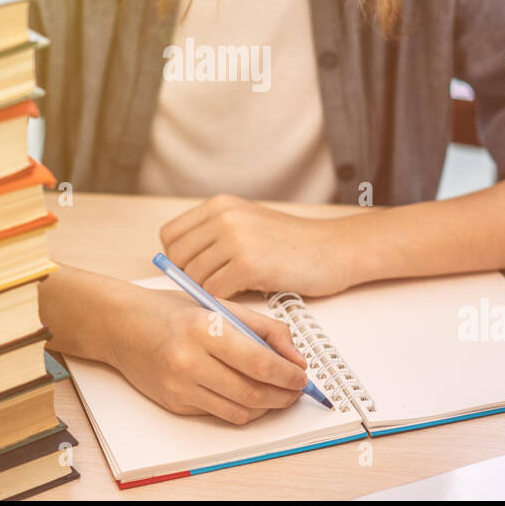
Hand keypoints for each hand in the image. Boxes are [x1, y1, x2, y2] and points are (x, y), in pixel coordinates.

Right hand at [107, 285, 309, 424]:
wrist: (122, 326)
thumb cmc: (173, 311)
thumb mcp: (220, 306)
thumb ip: (264, 329)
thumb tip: (296, 359)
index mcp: (205, 329)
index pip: (260, 363)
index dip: (289, 375)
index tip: (302, 375)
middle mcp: (190, 361)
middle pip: (253, 393)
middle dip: (283, 396)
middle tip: (295, 390)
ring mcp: (180, 386)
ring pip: (240, 411)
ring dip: (266, 407)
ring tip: (277, 394)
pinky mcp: (174, 403)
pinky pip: (220, 413)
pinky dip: (242, 409)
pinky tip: (248, 394)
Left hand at [159, 193, 359, 297]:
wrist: (334, 249)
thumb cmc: (292, 244)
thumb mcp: (247, 224)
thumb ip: (214, 235)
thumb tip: (176, 264)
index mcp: (220, 205)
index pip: (171, 235)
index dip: (178, 258)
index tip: (195, 271)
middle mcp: (223, 217)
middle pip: (178, 258)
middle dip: (190, 278)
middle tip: (213, 287)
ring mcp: (235, 239)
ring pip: (194, 277)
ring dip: (209, 292)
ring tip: (232, 292)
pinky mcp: (248, 264)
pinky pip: (214, 291)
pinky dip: (224, 300)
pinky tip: (244, 295)